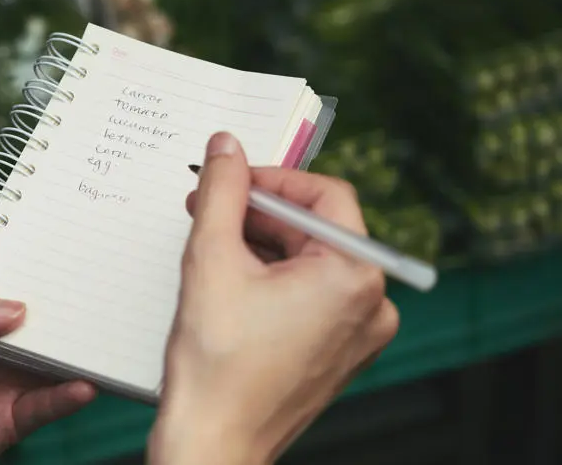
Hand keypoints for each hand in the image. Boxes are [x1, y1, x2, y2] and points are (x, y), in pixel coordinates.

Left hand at [0, 288, 95, 464]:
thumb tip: (14, 309)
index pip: (6, 289)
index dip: (35, 275)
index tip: (70, 257)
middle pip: (36, 325)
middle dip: (67, 310)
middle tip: (100, 293)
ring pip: (49, 363)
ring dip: (76, 353)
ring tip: (105, 338)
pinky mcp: (5, 421)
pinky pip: (43, 407)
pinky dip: (66, 396)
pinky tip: (82, 383)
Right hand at [149, 132, 399, 464]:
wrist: (214, 442)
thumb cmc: (216, 365)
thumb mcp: (211, 258)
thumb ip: (222, 191)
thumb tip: (226, 145)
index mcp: (355, 276)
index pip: (324, 194)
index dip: (271, 179)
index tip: (229, 179)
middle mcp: (372, 303)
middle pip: (318, 228)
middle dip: (260, 214)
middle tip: (209, 209)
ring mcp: (360, 333)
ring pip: (312, 261)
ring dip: (264, 245)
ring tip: (213, 248)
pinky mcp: (341, 352)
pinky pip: (313, 294)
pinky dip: (275, 279)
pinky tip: (232, 282)